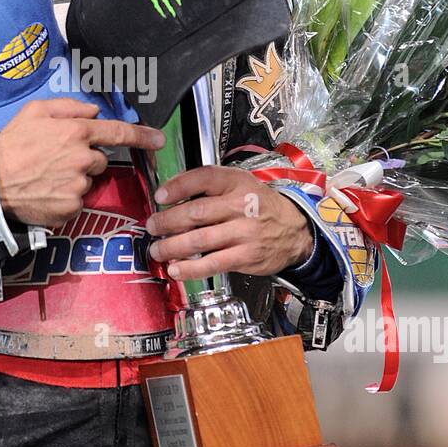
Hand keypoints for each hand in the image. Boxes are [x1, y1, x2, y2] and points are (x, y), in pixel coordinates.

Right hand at [0, 98, 165, 227]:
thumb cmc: (10, 145)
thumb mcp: (35, 111)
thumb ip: (70, 107)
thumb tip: (94, 112)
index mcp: (76, 132)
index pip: (119, 132)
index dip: (142, 135)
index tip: (159, 139)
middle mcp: (82, 159)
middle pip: (99, 159)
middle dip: (83, 158)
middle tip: (54, 159)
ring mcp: (78, 185)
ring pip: (87, 180)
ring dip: (73, 178)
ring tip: (45, 175)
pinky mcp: (71, 207)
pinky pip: (77, 200)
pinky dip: (65, 197)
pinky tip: (46, 191)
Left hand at [144, 164, 312, 280]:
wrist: (294, 230)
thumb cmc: (260, 206)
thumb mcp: (240, 184)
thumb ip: (209, 185)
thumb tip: (171, 194)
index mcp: (237, 182)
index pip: (203, 178)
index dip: (177, 186)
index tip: (159, 196)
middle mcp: (242, 205)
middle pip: (196, 212)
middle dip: (167, 221)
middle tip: (152, 226)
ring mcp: (245, 232)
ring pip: (200, 240)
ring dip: (172, 246)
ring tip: (157, 250)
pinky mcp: (246, 256)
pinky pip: (212, 264)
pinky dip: (190, 268)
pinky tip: (176, 269)